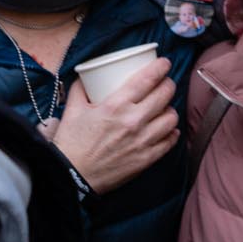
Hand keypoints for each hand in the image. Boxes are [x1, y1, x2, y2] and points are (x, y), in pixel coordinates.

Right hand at [48, 56, 177, 194]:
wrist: (71, 177)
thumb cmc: (71, 143)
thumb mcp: (72, 110)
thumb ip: (80, 89)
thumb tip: (86, 76)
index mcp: (116, 105)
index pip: (148, 79)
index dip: (161, 67)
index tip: (164, 63)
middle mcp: (133, 120)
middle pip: (165, 94)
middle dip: (168, 84)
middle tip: (164, 83)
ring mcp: (142, 141)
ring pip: (172, 117)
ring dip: (170, 109)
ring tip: (164, 108)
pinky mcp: (146, 159)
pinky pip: (170, 141)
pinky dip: (171, 133)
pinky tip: (167, 129)